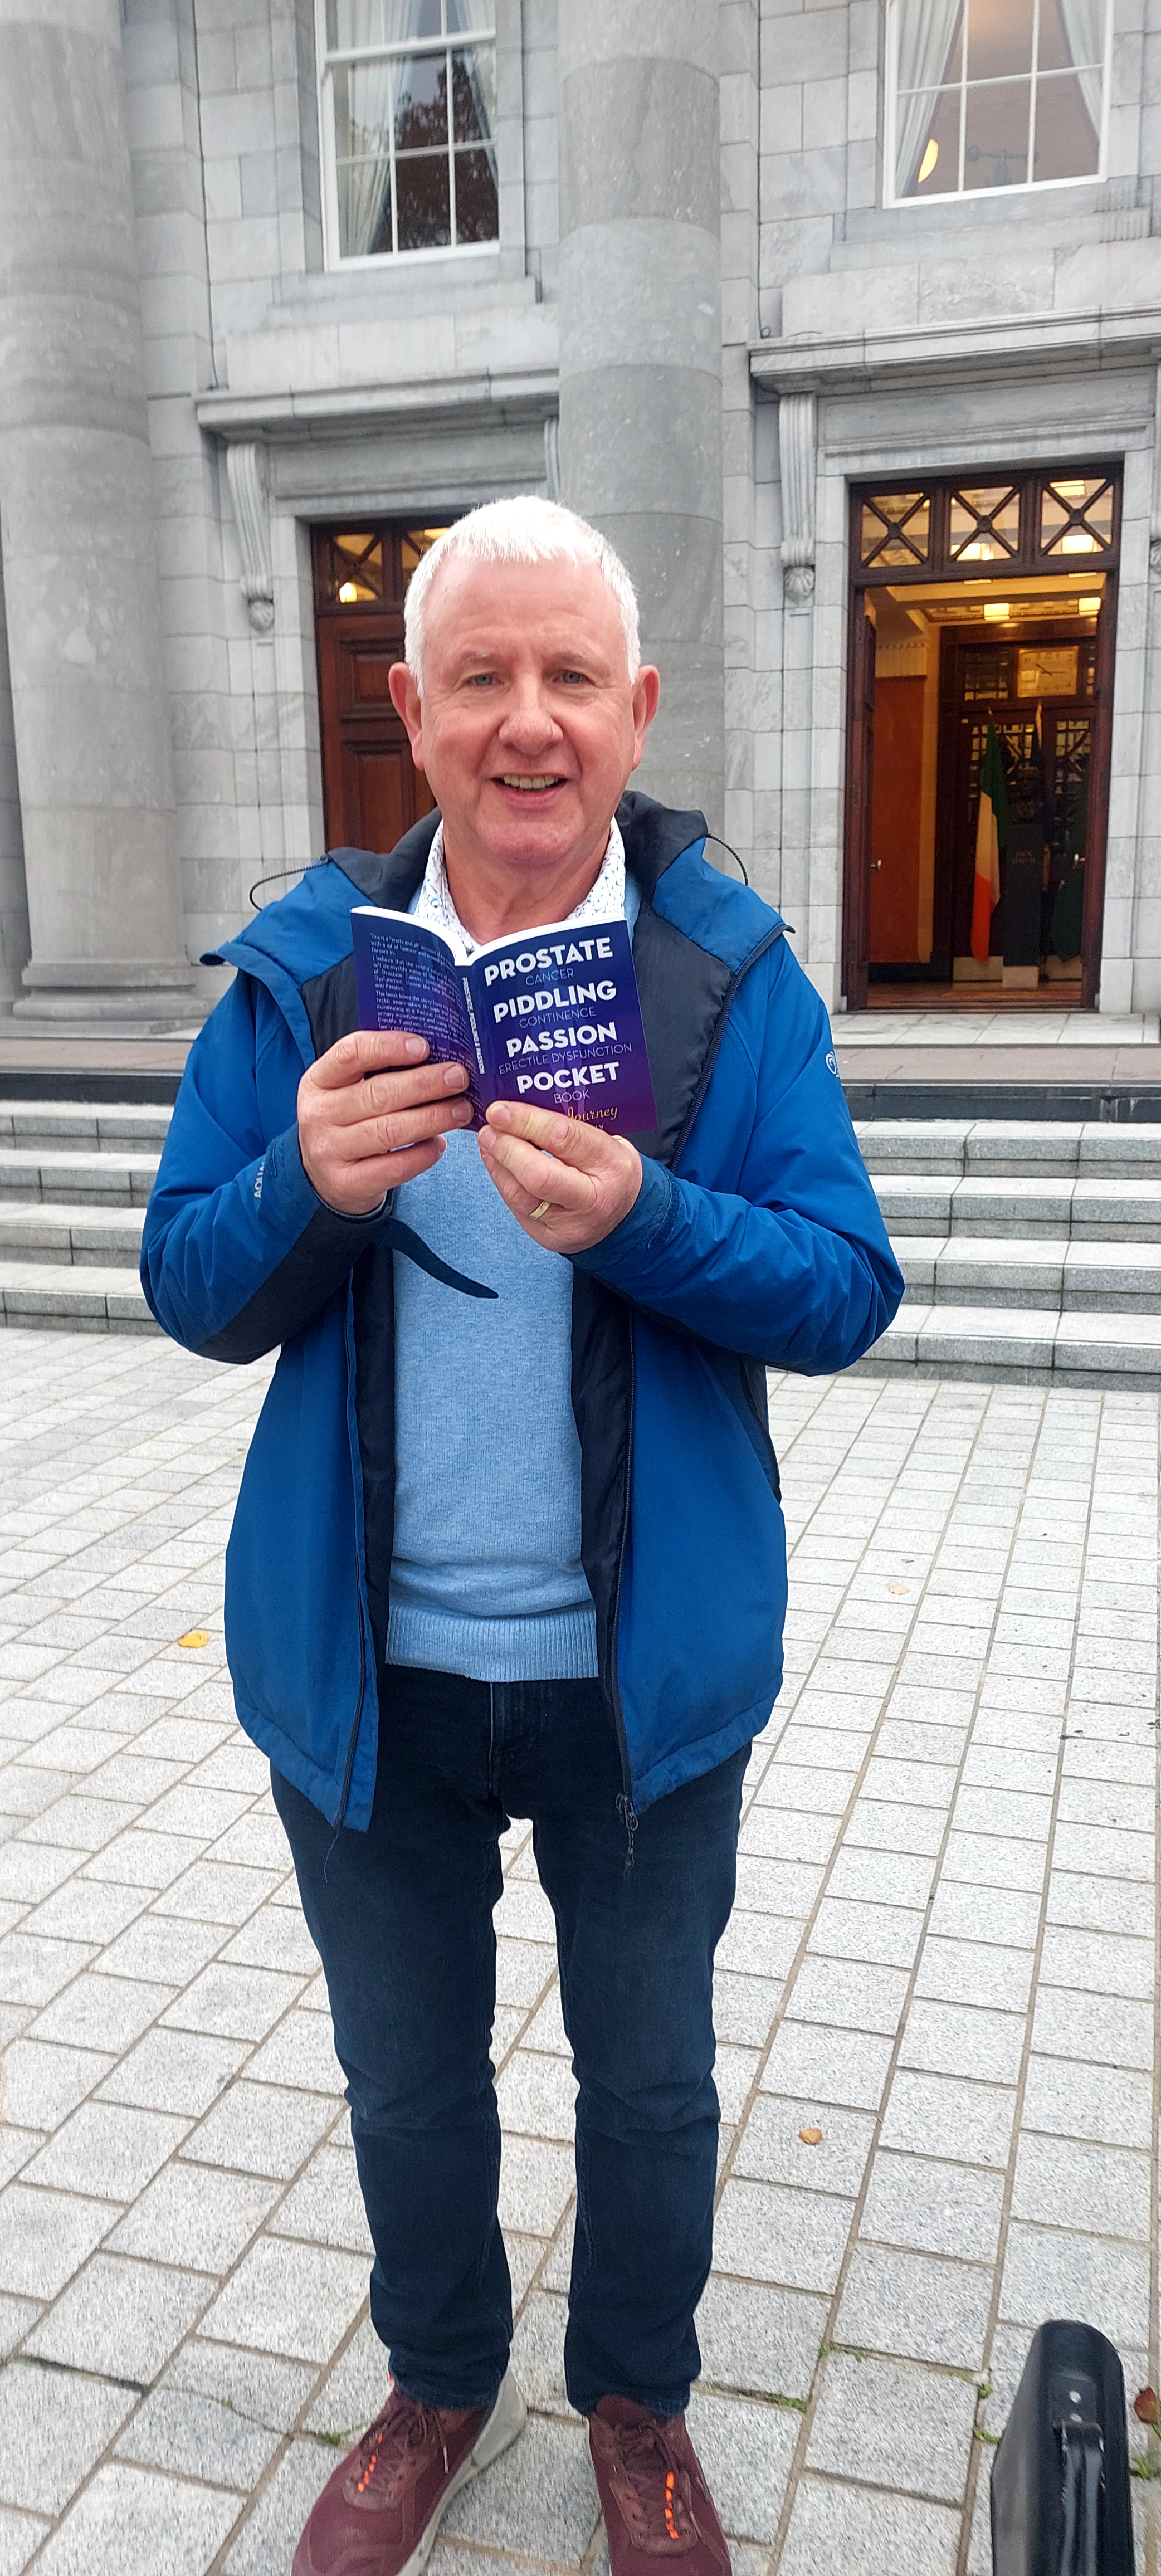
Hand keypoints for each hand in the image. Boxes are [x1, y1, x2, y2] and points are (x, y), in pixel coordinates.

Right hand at [298, 1030, 472, 1216]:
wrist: (322, 1176)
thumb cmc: (346, 1121)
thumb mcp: (347, 1089)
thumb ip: (379, 1071)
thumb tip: (437, 1058)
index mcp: (318, 1081)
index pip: (351, 1053)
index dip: (389, 1046)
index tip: (423, 1047)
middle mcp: (318, 1115)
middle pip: (379, 1094)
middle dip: (426, 1084)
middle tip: (458, 1078)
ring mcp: (329, 1152)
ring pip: (390, 1130)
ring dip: (433, 1118)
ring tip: (461, 1110)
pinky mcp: (347, 1183)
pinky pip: (396, 1167)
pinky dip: (424, 1153)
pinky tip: (440, 1143)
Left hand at [478, 1100, 641, 1252]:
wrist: (624, 1215)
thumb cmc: (609, 1169)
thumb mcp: (604, 1140)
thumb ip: (568, 1126)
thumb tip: (519, 1106)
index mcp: (612, 1165)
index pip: (564, 1139)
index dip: (526, 1122)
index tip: (500, 1110)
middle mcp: (593, 1200)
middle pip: (539, 1176)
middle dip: (506, 1148)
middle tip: (489, 1128)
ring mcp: (570, 1224)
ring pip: (520, 1195)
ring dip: (497, 1163)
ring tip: (488, 1141)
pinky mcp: (548, 1237)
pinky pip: (516, 1207)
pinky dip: (501, 1180)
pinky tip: (495, 1161)